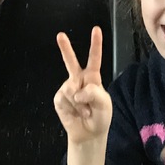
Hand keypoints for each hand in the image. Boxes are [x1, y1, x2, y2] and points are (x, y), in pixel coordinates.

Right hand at [54, 26, 111, 146]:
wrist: (89, 134)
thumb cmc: (100, 116)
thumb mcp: (104, 104)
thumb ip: (94, 93)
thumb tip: (76, 90)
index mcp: (93, 77)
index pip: (94, 58)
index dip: (95, 44)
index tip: (96, 29)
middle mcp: (79, 79)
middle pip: (71, 61)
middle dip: (65, 48)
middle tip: (60, 35)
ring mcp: (68, 88)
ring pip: (71, 89)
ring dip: (80, 104)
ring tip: (85, 111)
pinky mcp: (59, 98)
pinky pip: (65, 100)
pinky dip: (73, 109)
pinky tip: (76, 114)